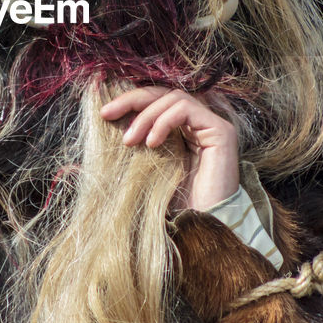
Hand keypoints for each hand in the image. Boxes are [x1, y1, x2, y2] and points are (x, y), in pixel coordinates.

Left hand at [100, 87, 238, 211]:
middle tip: (108, 114)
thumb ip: (134, 145)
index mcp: (183, 130)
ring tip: (130, 141)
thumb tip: (102, 130)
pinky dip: (164, 121)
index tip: (104, 114)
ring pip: (174, 98)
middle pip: (164, 94)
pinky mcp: (221, 131)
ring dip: (146, 116)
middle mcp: (199, 123)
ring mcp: (212, 125)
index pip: (157, 102)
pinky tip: (151, 143)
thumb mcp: (146, 169)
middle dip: (133, 101)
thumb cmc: (175, 205)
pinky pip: (187, 109)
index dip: (131, 102)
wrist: (201, 228)